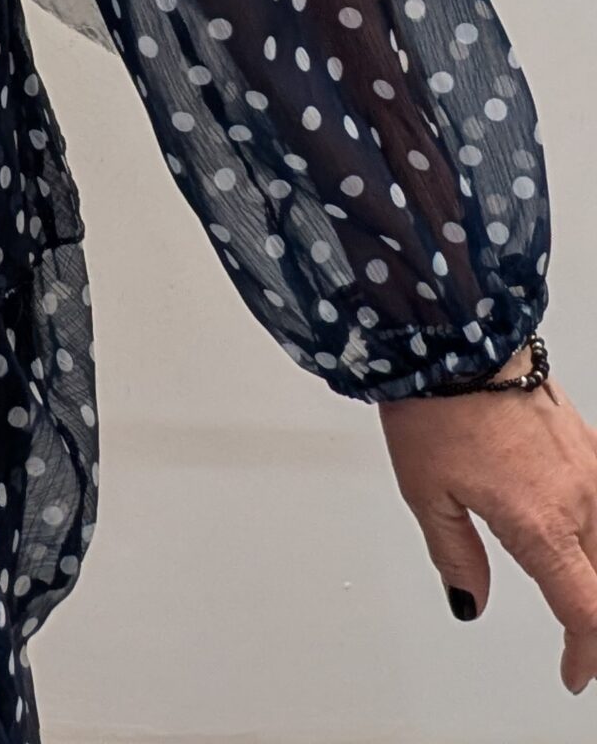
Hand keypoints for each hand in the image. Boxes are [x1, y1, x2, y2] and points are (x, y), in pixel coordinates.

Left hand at [380, 347, 596, 691]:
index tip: (572, 672)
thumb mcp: (426, 493)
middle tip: (577, 647)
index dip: (583, 652)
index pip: (585, 610)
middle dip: (592, 623)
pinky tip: (576, 538)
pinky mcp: (586, 442)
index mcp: (539, 521)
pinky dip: (594, 535)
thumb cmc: (436, 404)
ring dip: (593, 575)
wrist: (455, 334)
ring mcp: (588, 466)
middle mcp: (576, 496)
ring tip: (577, 599)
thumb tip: (470, 602)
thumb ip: (455, 556)